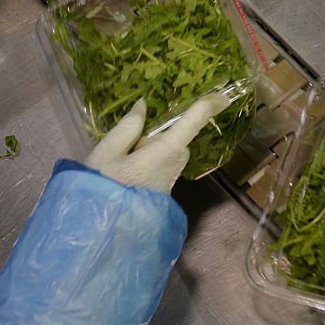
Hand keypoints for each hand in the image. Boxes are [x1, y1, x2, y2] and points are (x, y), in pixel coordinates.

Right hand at [87, 94, 229, 191]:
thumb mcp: (107, 152)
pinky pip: (163, 162)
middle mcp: (175, 164)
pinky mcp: (163, 188)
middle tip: (129, 139)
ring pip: (170, 149)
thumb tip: (143, 106)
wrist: (102, 230)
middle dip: (162, 130)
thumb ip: (128, 127)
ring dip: (153, 145)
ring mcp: (170, 178)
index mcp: (165, 151)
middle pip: (179, 136)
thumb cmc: (104, 187)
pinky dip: (150, 156)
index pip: (193, 123)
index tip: (223, 95)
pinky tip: (127, 165)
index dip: (209, 106)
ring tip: (123, 154)